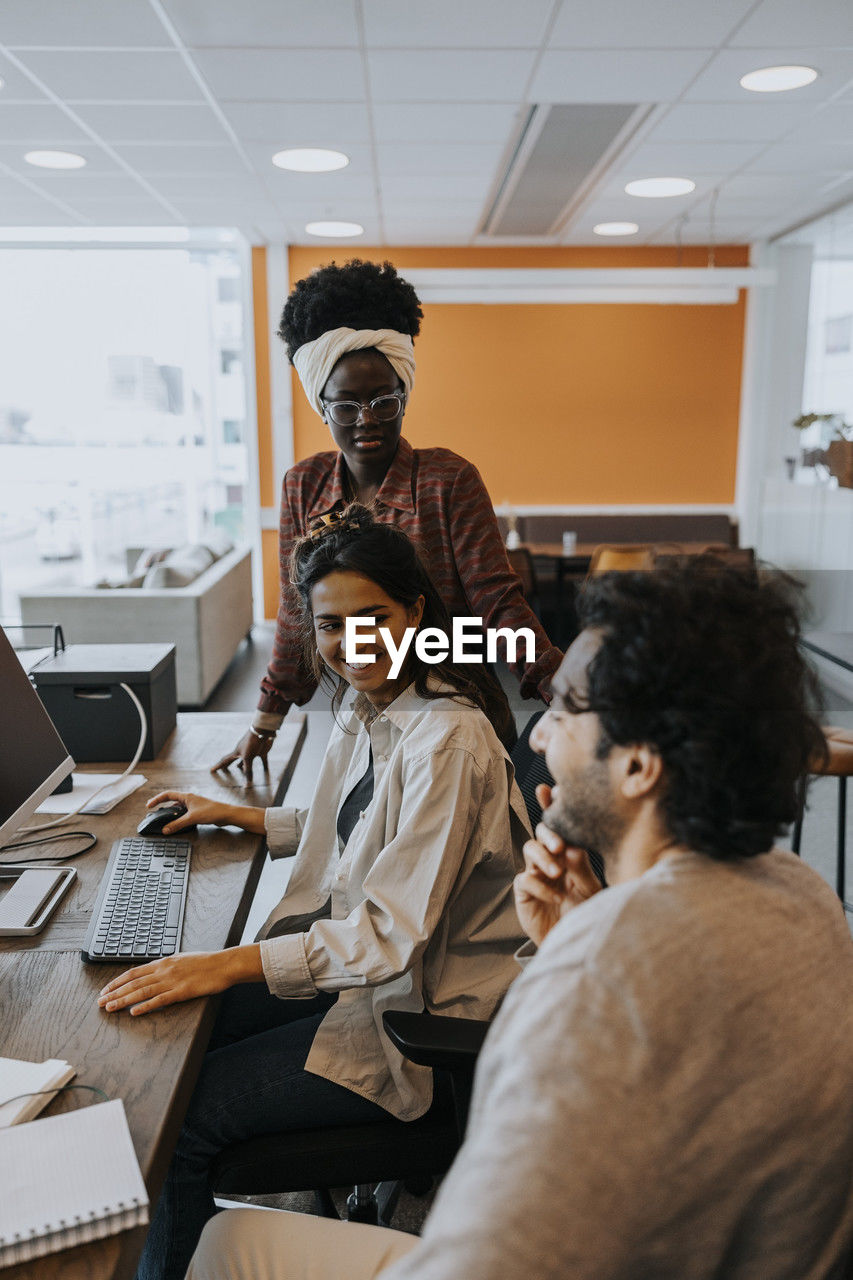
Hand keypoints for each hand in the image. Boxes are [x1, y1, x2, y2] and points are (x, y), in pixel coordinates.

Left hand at [97, 946, 261, 1015]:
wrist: (224, 964)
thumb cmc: (206, 962)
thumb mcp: (182, 959)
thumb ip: (167, 966)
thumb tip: (154, 972)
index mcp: (163, 961)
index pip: (134, 972)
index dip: (117, 981)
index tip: (105, 989)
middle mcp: (164, 970)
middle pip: (133, 982)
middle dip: (114, 992)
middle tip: (100, 1002)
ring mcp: (172, 981)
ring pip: (142, 991)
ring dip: (123, 1000)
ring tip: (110, 1007)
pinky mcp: (182, 991)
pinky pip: (160, 1000)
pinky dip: (145, 1006)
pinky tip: (134, 1012)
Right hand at [145, 790, 229, 833]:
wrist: (226, 814)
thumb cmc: (212, 811)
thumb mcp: (192, 818)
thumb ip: (177, 824)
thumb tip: (165, 830)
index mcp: (186, 797)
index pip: (167, 795)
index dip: (157, 799)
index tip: (149, 805)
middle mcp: (189, 799)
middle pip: (171, 800)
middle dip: (162, 805)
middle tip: (153, 811)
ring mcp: (193, 805)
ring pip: (178, 808)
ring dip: (170, 812)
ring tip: (163, 819)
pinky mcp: (197, 812)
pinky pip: (183, 813)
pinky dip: (178, 817)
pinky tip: (177, 823)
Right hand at [211, 730, 273, 778]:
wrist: (263, 731)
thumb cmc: (252, 743)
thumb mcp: (248, 758)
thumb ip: (248, 771)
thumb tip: (247, 785)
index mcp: (236, 753)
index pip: (225, 760)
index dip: (218, 766)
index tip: (212, 770)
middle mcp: (243, 752)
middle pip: (234, 761)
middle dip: (228, 766)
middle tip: (224, 770)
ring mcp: (252, 752)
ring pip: (247, 761)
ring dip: (244, 766)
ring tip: (241, 771)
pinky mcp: (262, 752)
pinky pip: (263, 760)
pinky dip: (264, 765)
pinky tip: (266, 770)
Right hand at [513, 784, 601, 946]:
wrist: (574, 941)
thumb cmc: (585, 913)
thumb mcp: (591, 890)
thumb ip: (582, 868)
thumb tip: (573, 847)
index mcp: (569, 853)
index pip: (562, 825)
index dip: (552, 806)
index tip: (551, 790)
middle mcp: (551, 859)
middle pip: (541, 831)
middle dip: (548, 832)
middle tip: (559, 845)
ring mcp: (536, 874)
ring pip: (530, 849)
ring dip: (543, 857)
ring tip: (557, 872)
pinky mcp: (524, 892)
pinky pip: (524, 879)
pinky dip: (540, 886)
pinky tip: (556, 896)